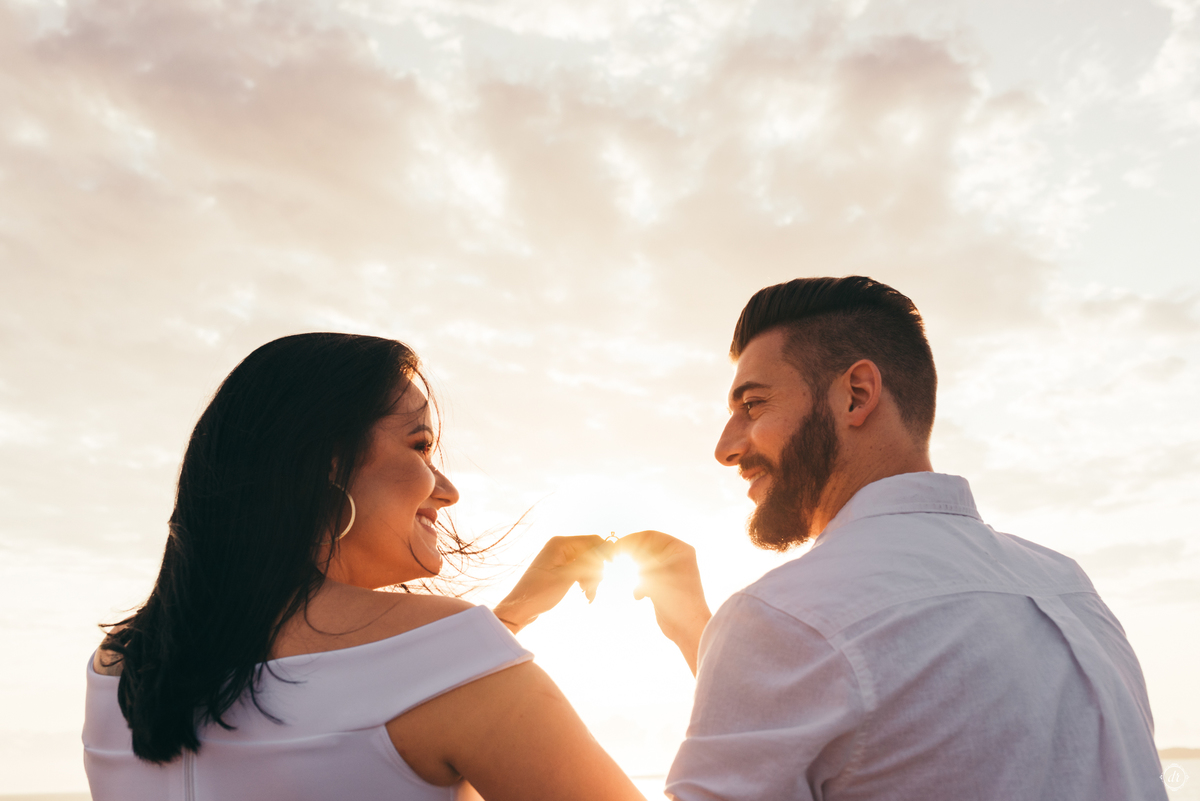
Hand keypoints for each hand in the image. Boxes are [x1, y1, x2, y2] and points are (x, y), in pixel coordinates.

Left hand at [493, 536, 613, 633]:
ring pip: (588, 564)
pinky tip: (586, 595)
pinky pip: (580, 571)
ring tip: (588, 595)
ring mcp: (561, 558)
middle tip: (592, 589)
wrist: (522, 608)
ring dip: (592, 579)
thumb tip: (608, 545)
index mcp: (560, 543)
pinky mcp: (561, 569)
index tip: (611, 566)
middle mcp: (561, 547)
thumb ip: (588, 560)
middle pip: (591, 553)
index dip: (604, 551)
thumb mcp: (568, 576)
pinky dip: (585, 581)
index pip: (592, 540)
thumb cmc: (541, 592)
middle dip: (596, 571)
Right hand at [616, 531, 710, 674]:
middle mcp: (676, 557)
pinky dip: (640, 584)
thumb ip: (637, 558)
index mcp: (679, 549)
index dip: (630, 540)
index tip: (614, 548)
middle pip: (646, 548)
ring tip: (631, 579)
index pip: (650, 536)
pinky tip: (639, 595)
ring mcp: (670, 571)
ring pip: (644, 563)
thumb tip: (619, 545)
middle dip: (631, 556)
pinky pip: (646, 577)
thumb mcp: (655, 573)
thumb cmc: (675, 598)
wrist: (687, 627)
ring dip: (635, 571)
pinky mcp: (663, 585)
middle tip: (614, 560)